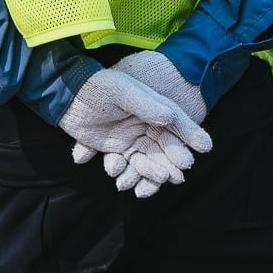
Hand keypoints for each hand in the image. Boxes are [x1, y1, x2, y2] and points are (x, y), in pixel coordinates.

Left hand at [59, 66, 210, 197]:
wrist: (66, 96)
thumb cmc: (97, 87)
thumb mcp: (123, 89)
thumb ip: (146, 104)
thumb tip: (170, 116)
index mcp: (151, 106)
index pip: (175, 123)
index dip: (190, 134)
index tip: (206, 147)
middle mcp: (145, 123)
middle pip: (164, 146)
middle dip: (173, 159)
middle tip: (179, 173)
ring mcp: (131, 138)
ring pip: (149, 160)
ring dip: (153, 171)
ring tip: (158, 179)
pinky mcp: (117, 149)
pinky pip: (130, 167)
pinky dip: (132, 176)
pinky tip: (131, 185)